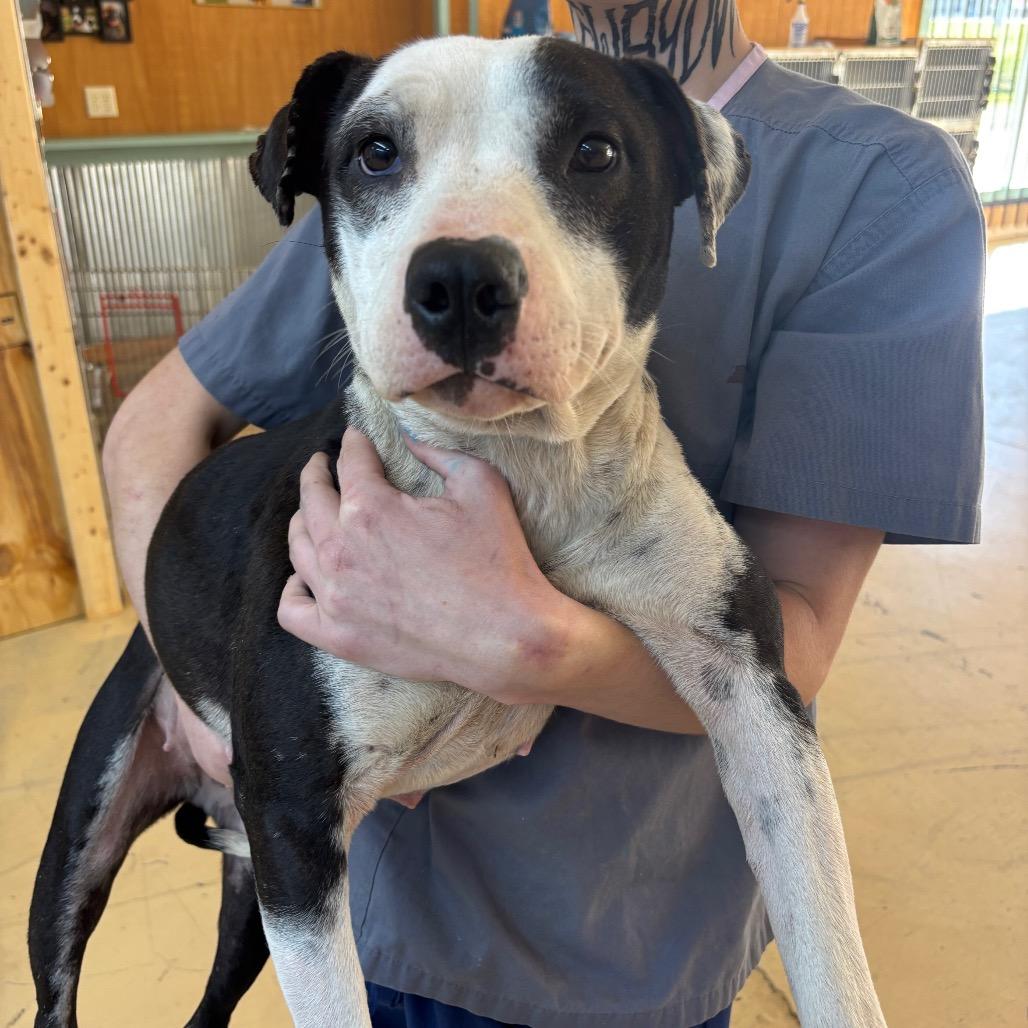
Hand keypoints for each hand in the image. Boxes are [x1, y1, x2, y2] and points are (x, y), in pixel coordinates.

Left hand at [277, 427, 569, 701]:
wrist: (504, 637)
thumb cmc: (497, 560)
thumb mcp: (481, 485)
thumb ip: (439, 454)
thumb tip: (410, 440)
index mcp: (371, 508)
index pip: (350, 463)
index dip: (354, 443)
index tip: (356, 437)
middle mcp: (341, 548)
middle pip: (312, 499)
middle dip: (317, 474)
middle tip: (321, 464)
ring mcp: (334, 595)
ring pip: (298, 548)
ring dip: (302, 521)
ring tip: (311, 513)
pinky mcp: (337, 635)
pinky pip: (292, 608)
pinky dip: (293, 589)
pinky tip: (305, 578)